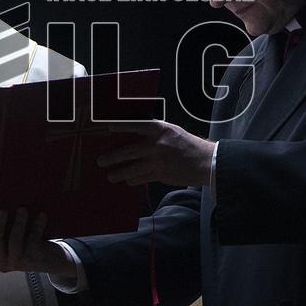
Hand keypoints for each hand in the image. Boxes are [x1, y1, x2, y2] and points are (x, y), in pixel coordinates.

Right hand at [0, 209, 74, 277]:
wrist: (53, 260)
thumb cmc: (27, 242)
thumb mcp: (10, 235)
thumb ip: (0, 227)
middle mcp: (2, 260)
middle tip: (2, 210)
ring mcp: (18, 261)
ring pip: (15, 242)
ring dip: (19, 224)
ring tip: (23, 209)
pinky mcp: (34, 259)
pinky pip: (33, 241)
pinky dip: (37, 226)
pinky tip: (42, 215)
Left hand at [98, 120, 214, 186]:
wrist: (205, 161)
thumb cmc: (187, 144)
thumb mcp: (171, 131)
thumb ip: (154, 132)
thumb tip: (133, 135)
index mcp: (160, 129)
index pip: (136, 125)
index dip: (121, 126)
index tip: (108, 127)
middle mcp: (157, 145)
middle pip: (129, 151)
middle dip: (112, 157)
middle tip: (100, 161)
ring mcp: (158, 161)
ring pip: (133, 168)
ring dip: (119, 173)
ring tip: (110, 175)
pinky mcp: (161, 174)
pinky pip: (142, 178)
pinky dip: (133, 180)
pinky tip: (128, 181)